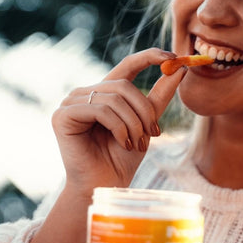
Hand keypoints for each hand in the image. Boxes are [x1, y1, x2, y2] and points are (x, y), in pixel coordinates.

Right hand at [52, 48, 185, 195]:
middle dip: (144, 110)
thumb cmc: (124, 156)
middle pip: (123, 85)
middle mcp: (86, 92)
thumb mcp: (147, 122)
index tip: (174, 57)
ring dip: (133, 123)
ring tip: (136, 144)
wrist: (106, 185)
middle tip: (154, 133)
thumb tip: (180, 68)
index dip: (149, 57)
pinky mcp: (62, 115)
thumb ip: (160, 95)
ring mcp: (71, 102)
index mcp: (105, 92)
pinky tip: (123, 143)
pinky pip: (100, 110)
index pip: (127, 64)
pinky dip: (118, 127)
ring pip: (114, 98)